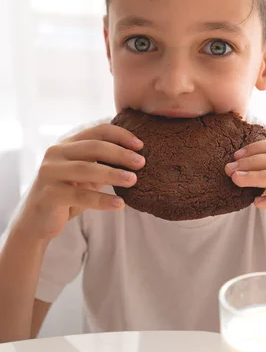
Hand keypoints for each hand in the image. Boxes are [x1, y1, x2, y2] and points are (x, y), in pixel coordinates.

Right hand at [14, 123, 144, 241]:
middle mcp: (55, 153)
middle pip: (94, 147)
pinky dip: (102, 200)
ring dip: (113, 174)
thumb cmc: (67, 194)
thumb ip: (101, 163)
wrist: (37, 220)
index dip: (120, 135)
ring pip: (87, 169)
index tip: (140, 145)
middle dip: (120, 154)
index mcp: (66, 144)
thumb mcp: (85, 176)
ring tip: (133, 180)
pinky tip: (120, 204)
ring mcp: (50, 172)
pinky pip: (81, 195)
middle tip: (141, 163)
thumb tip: (135, 158)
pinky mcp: (49, 194)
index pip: (97, 131)